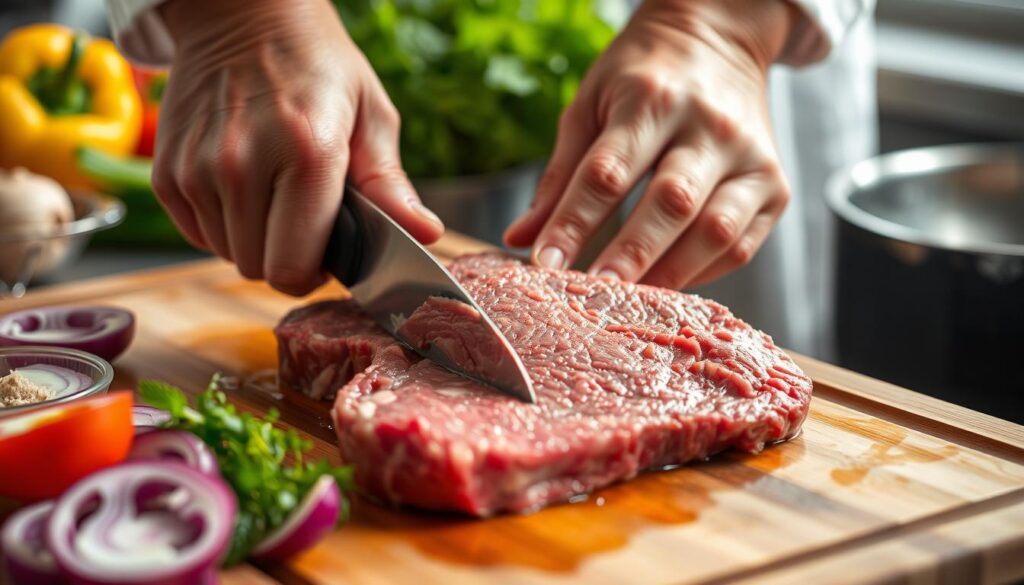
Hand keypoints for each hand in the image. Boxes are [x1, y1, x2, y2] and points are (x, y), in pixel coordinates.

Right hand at [154, 0, 442, 294]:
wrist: (242, 15)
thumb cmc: (317, 66)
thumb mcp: (371, 116)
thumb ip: (390, 185)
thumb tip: (427, 234)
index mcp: (306, 153)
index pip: (293, 267)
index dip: (313, 274)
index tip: (325, 256)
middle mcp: (242, 164)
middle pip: (258, 268)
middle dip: (285, 257)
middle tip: (302, 219)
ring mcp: (195, 168)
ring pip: (227, 254)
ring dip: (252, 239)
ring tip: (272, 193)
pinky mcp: (165, 171)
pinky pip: (196, 233)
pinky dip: (220, 223)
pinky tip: (241, 186)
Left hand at [505, 0, 796, 287]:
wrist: (718, 40)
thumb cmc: (642, 77)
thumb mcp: (590, 105)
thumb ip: (559, 175)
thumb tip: (520, 239)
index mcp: (653, 98)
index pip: (609, 171)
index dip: (574, 223)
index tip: (545, 265)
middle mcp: (710, 126)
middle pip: (670, 202)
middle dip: (629, 256)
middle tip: (593, 296)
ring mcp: (751, 158)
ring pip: (715, 231)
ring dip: (670, 275)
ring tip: (628, 304)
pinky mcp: (774, 187)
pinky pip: (740, 245)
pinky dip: (701, 274)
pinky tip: (666, 287)